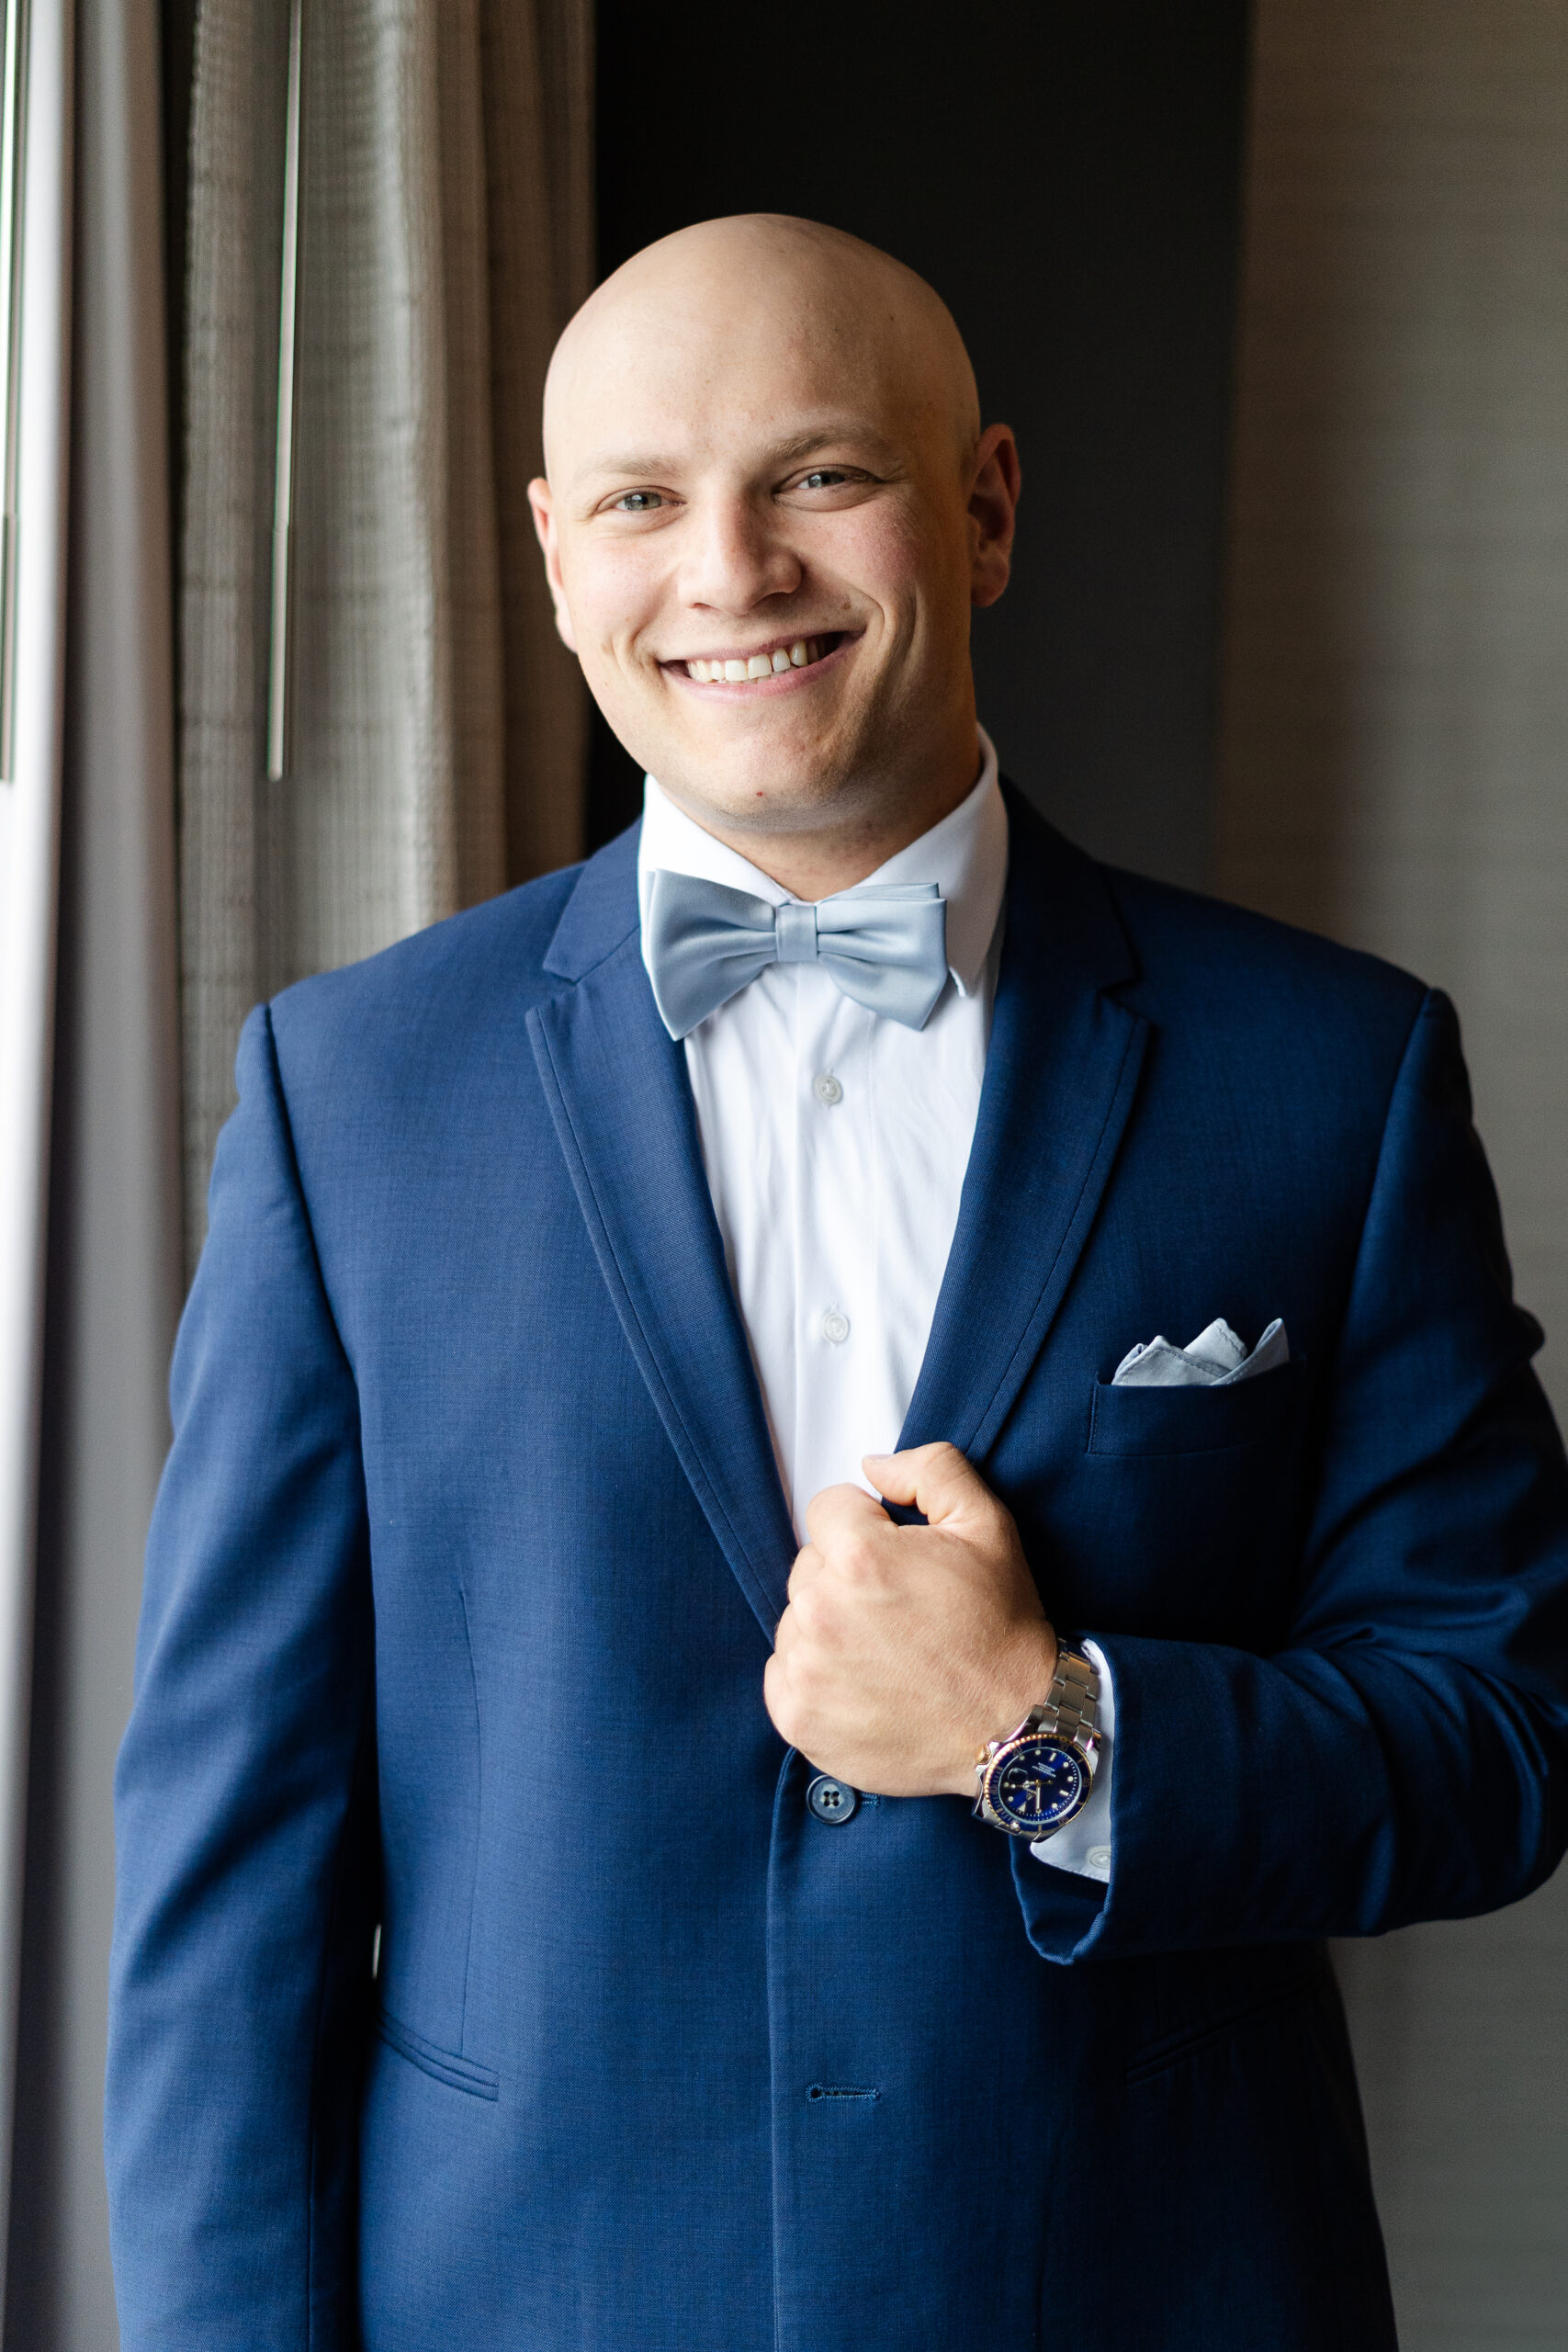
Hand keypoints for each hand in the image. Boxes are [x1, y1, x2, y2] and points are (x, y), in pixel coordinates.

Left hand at [763, 1441, 1058, 1797]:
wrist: (1015, 1727)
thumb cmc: (1002, 1632)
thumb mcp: (987, 1526)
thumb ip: (930, 1470)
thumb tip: (873, 1466)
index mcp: (860, 1557)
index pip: (828, 1508)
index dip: (868, 1526)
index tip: (898, 1559)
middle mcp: (823, 1612)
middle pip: (810, 1563)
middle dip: (848, 1576)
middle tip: (900, 1609)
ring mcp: (806, 1669)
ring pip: (797, 1618)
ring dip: (831, 1625)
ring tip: (887, 1650)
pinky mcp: (799, 1718)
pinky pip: (783, 1672)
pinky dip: (816, 1675)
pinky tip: (865, 1682)